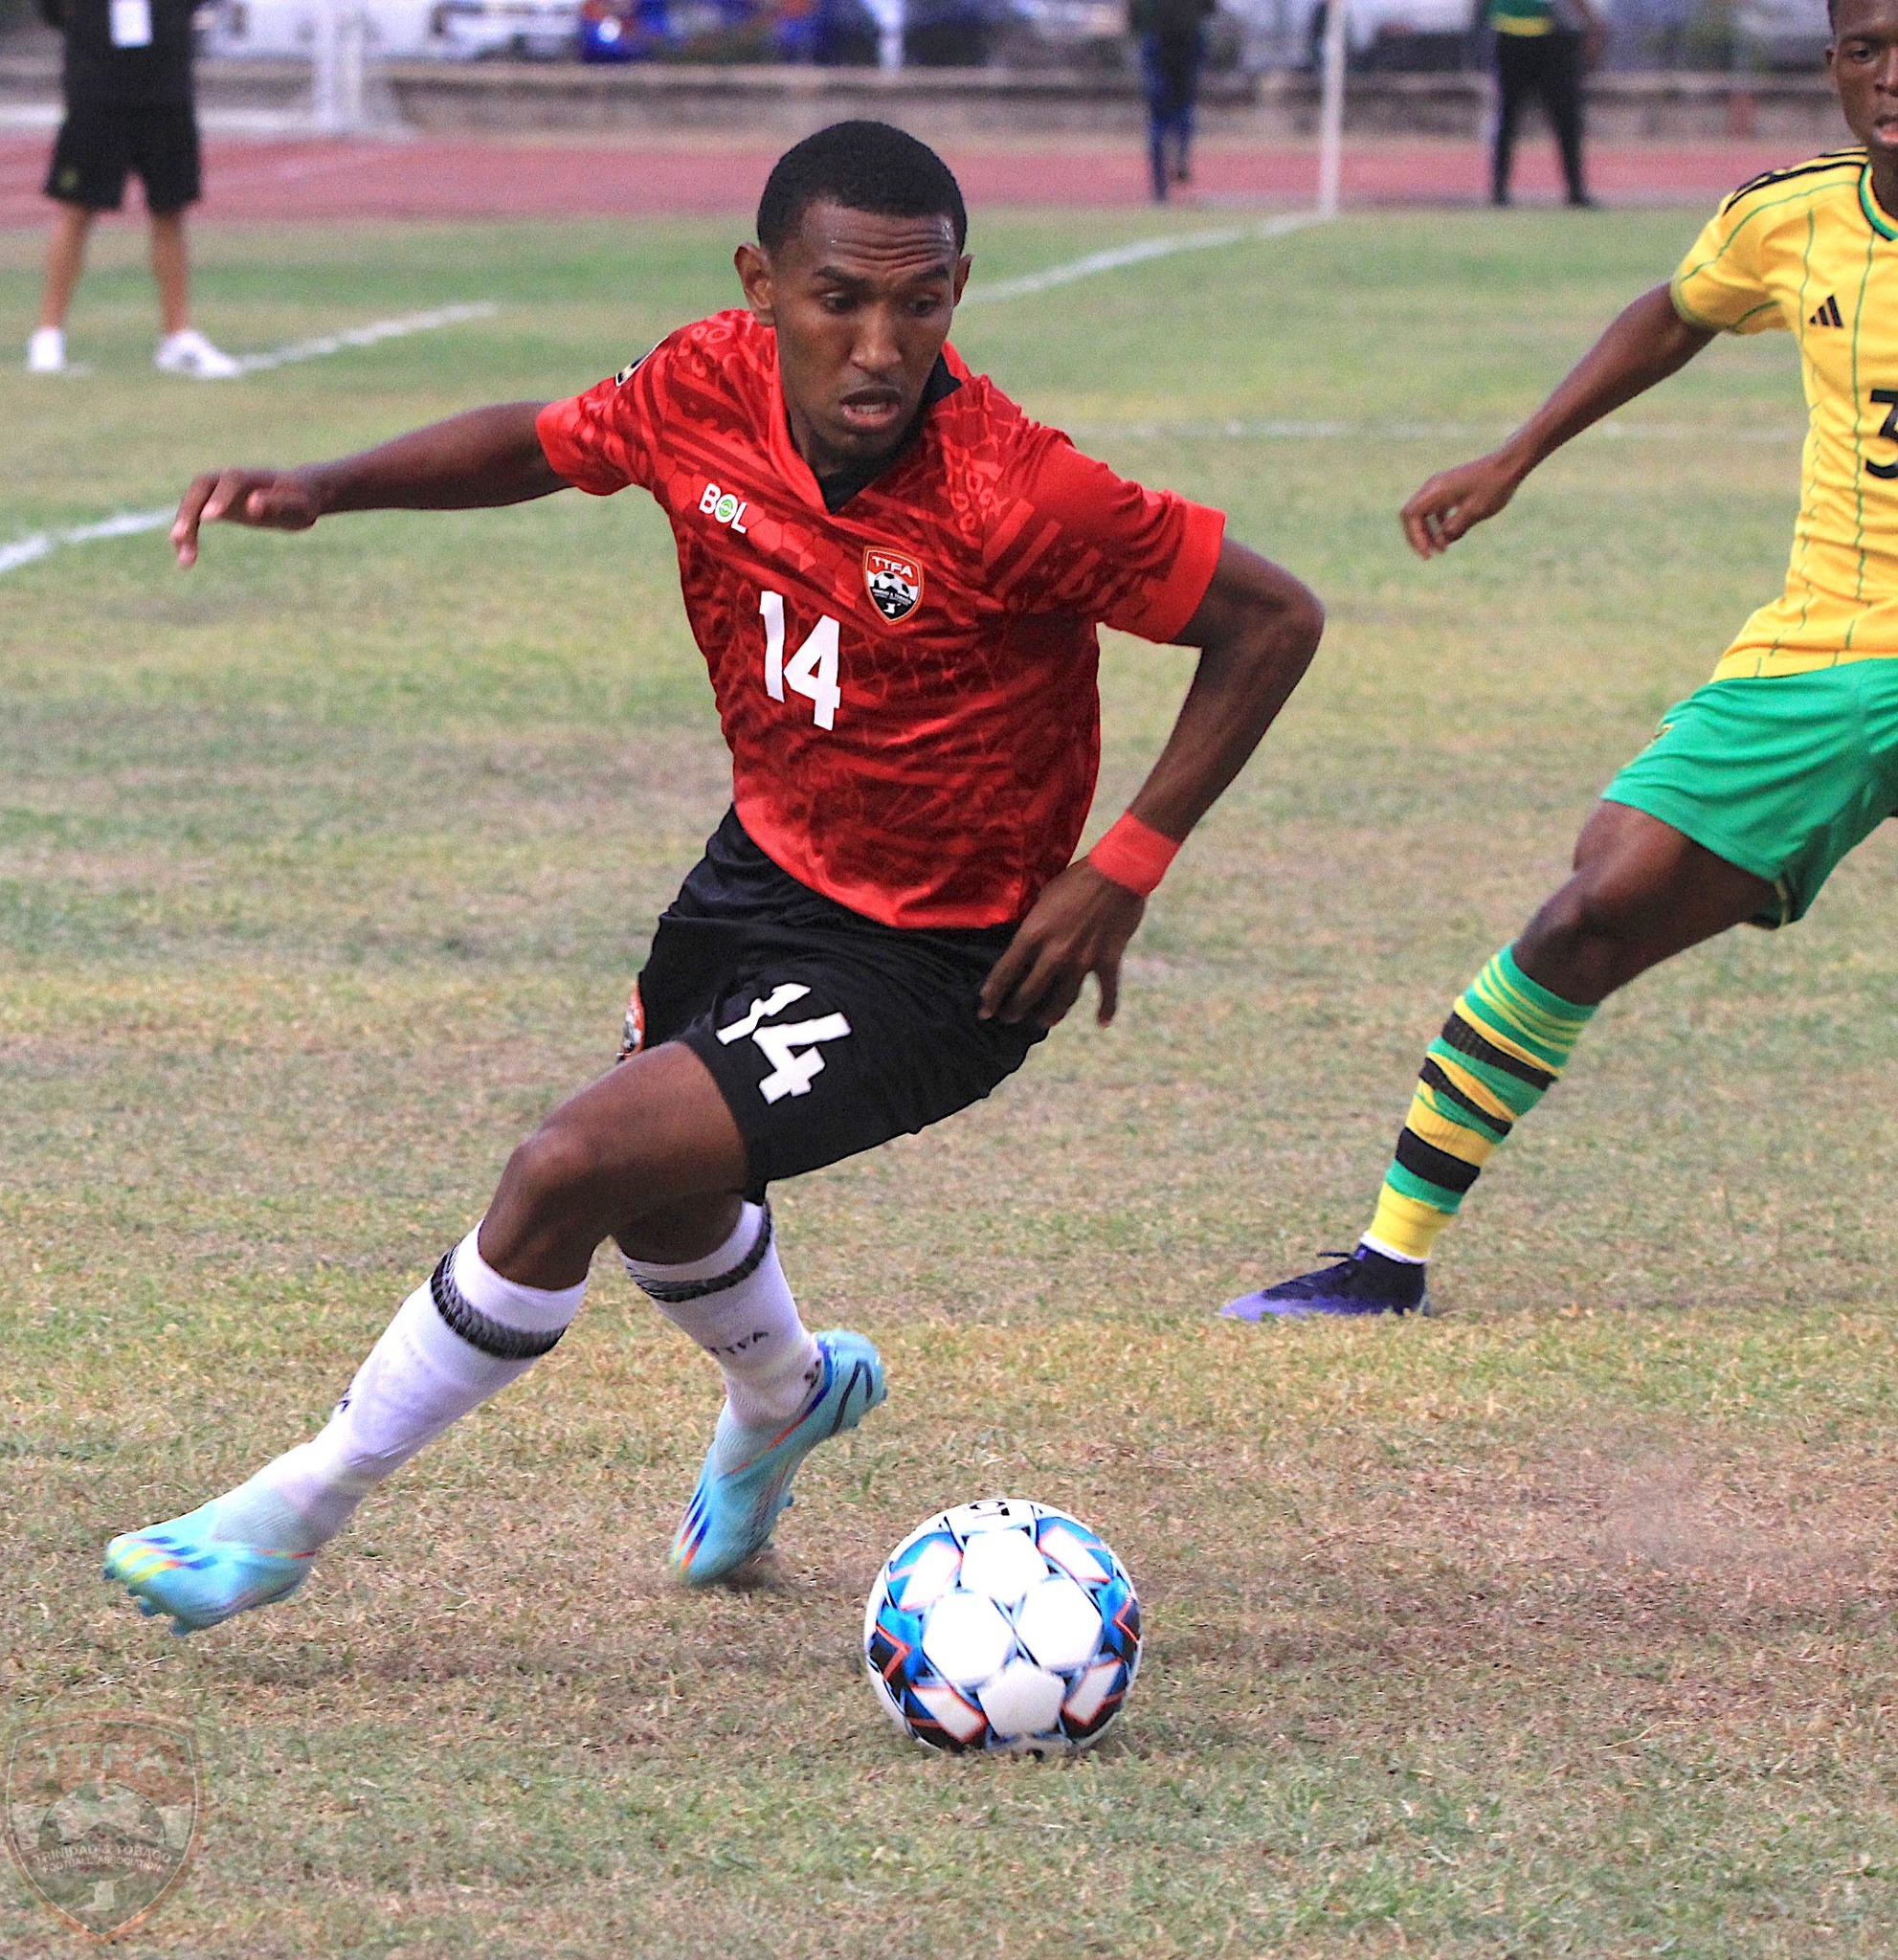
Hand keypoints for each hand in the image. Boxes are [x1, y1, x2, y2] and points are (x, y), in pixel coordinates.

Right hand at [172, 467, 321, 567]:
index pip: (231, 480)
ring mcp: (220, 491)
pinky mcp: (216, 506)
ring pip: (192, 503)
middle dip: (189, 511)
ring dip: (184, 528)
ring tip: (185, 560)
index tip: (209, 519)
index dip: (219, 497)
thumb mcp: (298, 505)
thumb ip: (277, 503)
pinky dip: (188, 536)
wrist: (299, 495)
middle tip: (180, 537)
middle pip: (201, 487)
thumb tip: (252, 504)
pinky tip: (186, 560)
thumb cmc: (302, 501)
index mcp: (254, 477)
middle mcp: (231, 479)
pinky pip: (195, 518)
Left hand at [978, 861, 1145, 1030]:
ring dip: (1050, 1015)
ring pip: (1063, 999)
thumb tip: (1025, 941)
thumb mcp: (1043, 898)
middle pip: (1029, 993)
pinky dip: (1106, 1008)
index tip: (985, 1011)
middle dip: (1015, 1010)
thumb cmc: (1076, 879)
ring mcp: (1082, 960)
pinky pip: (1107, 992)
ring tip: (1043, 1021)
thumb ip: (1033, 924)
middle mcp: (1055, 953)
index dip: (992, 995)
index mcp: (1033, 934)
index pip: (1005, 972)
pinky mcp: (1107, 961)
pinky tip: (1102, 1023)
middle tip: (1009, 1018)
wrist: (1117, 872)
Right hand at [1399, 451, 1523, 558]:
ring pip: (1422, 513)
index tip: (1428, 554)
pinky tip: (1449, 534)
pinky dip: (1437, 524)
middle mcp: (1433, 486)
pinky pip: (1434, 508)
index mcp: (1436, 490)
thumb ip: (1454, 529)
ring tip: (1441, 549)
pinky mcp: (1449, 488)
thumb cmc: (1493, 486)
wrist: (1508, 464)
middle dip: (1418, 537)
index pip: (1410, 516)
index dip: (1415, 537)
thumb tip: (1440, 543)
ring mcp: (1440, 486)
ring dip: (1428, 532)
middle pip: (1412, 515)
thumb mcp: (1475, 511)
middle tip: (1430, 555)